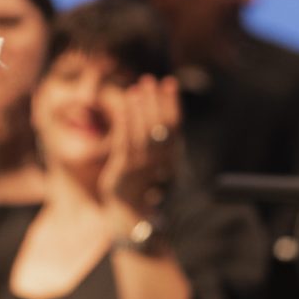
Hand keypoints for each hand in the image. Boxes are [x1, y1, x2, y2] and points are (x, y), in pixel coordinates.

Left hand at [99, 76, 179, 213]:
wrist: (130, 218)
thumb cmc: (143, 190)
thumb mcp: (154, 165)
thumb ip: (159, 143)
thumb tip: (158, 112)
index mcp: (173, 160)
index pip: (175, 126)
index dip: (172, 104)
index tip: (170, 83)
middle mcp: (162, 163)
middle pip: (161, 126)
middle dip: (157, 101)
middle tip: (152, 79)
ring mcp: (143, 167)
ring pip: (144, 131)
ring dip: (142, 107)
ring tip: (138, 86)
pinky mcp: (125, 171)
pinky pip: (126, 141)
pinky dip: (127, 121)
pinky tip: (124, 104)